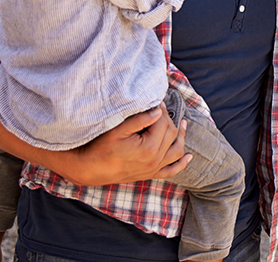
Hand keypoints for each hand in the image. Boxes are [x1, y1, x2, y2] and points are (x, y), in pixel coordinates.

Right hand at [62, 103, 189, 185]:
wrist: (89, 169)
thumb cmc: (100, 147)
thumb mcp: (117, 129)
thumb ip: (140, 120)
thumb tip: (158, 111)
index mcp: (149, 148)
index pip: (163, 123)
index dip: (161, 110)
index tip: (157, 102)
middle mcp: (155, 160)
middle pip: (171, 134)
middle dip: (168, 119)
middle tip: (161, 109)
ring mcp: (153, 169)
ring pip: (176, 151)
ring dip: (181, 137)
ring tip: (183, 124)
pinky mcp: (150, 175)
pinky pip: (171, 171)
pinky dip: (182, 164)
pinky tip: (188, 156)